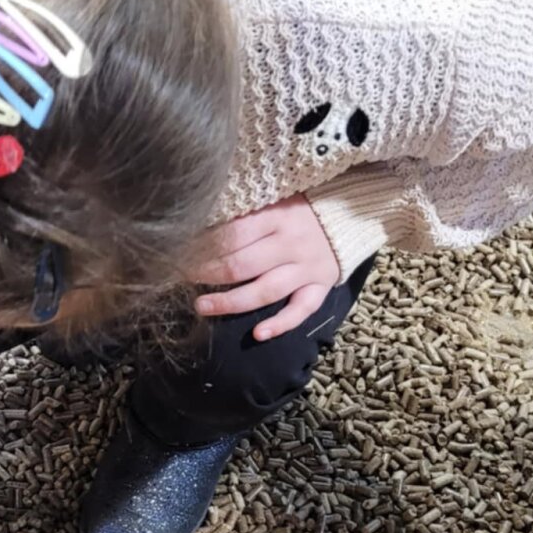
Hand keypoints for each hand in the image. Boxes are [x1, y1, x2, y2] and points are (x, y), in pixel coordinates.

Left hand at [182, 195, 339, 341]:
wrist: (351, 211)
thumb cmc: (299, 206)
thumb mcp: (272, 197)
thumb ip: (243, 210)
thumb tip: (201, 219)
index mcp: (275, 216)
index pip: (232, 235)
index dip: (203, 247)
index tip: (181, 253)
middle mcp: (291, 243)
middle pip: (242, 265)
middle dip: (207, 275)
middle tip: (182, 278)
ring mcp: (307, 267)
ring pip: (265, 291)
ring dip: (231, 302)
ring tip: (202, 307)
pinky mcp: (321, 285)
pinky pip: (301, 309)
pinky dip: (281, 324)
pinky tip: (258, 334)